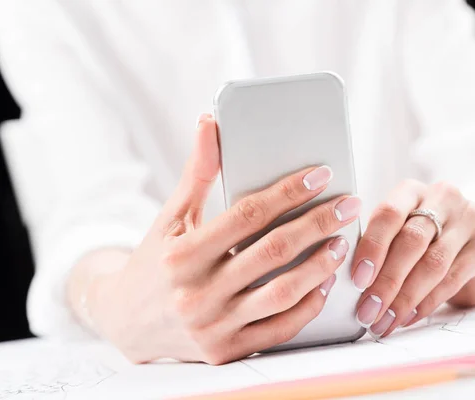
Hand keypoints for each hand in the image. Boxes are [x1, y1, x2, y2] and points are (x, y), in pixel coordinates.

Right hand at [86, 115, 361, 363]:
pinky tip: (325, 283)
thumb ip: (197, 173)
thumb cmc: (155, 261)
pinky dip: (307, 307)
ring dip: (320, 266)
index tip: (321, 175)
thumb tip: (210, 123)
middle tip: (349, 205)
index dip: (287, 193)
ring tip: (342, 242)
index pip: (247, 216)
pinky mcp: (226, 352)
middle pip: (273, 252)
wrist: (125, 322)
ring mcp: (213, 327)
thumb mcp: (170, 217)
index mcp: (182, 254)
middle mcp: (197, 293)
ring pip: (282, 294)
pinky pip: (279, 330)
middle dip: (318, 224)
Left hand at [351, 180, 474, 337]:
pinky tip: (408, 317)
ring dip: (404, 299)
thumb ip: (379, 245)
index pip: (389, 214)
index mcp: (411, 190)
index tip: (357, 280)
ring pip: (433, 264)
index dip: (372, 247)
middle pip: (412, 241)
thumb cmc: (424, 237)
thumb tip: (345, 280)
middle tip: (367, 311)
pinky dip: (426, 303)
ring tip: (384, 321)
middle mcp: (443, 197)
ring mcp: (470, 218)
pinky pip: (453, 279)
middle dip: (386, 281)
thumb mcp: (401, 230)